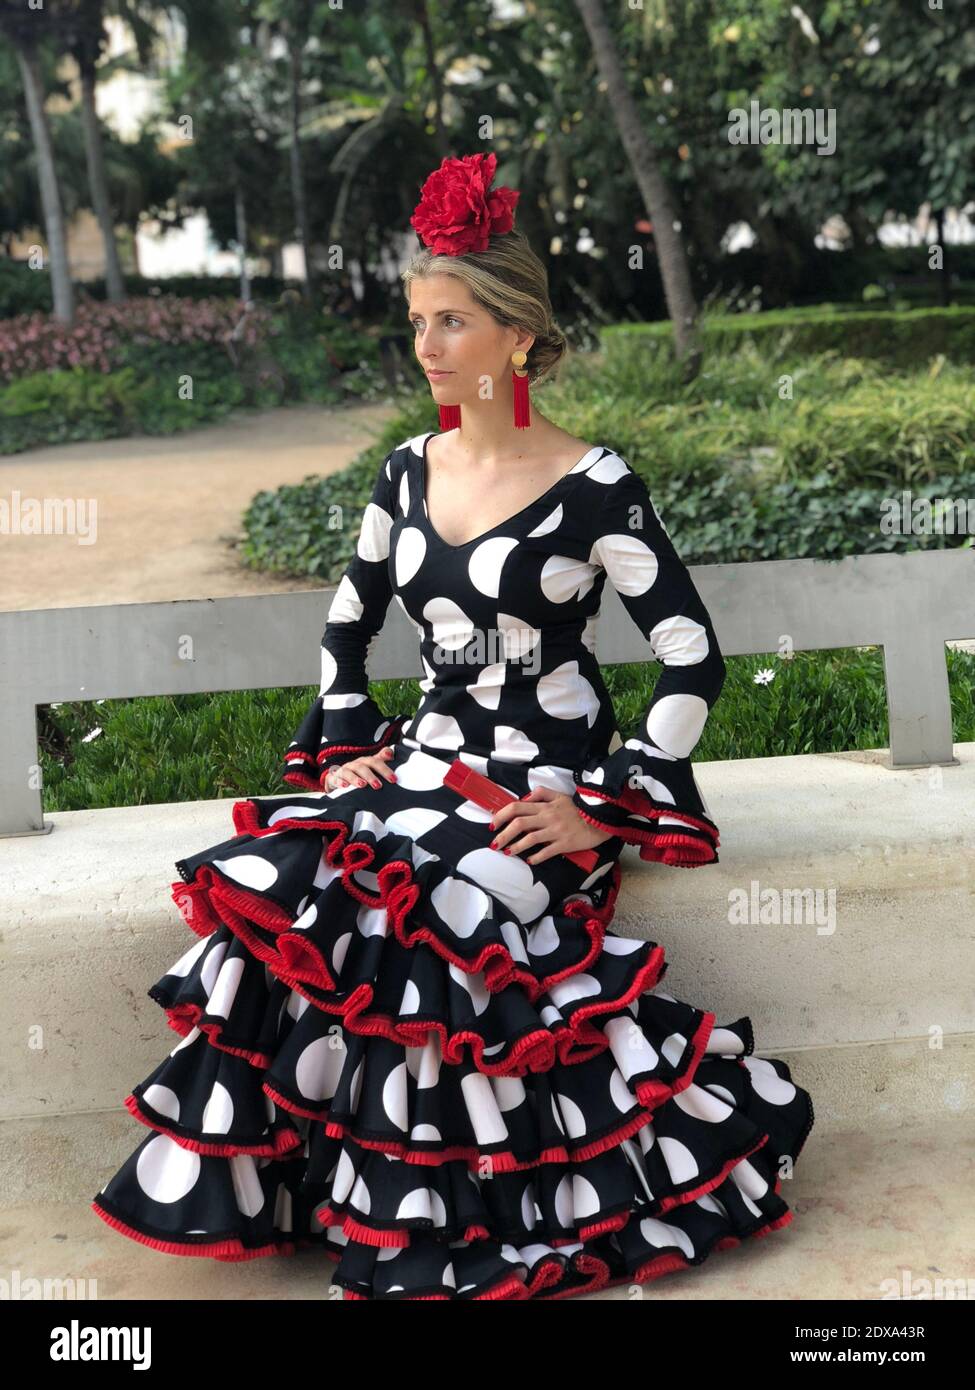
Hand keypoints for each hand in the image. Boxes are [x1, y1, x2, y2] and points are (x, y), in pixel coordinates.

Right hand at [324, 745, 396, 790]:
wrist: (339, 778)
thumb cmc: (359, 773)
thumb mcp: (371, 769)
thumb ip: (382, 761)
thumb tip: (391, 753)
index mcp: (366, 762)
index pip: (376, 761)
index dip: (385, 769)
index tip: (394, 779)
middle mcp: (355, 764)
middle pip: (363, 766)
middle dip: (371, 776)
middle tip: (379, 786)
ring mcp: (344, 770)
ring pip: (349, 772)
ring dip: (356, 778)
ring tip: (363, 785)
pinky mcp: (333, 778)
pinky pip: (335, 778)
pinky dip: (339, 782)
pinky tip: (344, 786)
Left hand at [489, 786, 614, 864]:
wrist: (600, 819)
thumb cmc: (579, 808)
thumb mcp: (560, 795)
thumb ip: (542, 793)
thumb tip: (524, 798)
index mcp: (545, 806)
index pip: (517, 807)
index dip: (501, 815)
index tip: (493, 824)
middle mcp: (547, 817)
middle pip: (519, 823)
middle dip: (503, 834)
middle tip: (494, 843)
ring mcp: (556, 831)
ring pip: (530, 839)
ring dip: (515, 847)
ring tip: (507, 852)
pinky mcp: (565, 844)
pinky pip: (546, 852)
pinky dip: (535, 857)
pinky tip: (529, 860)